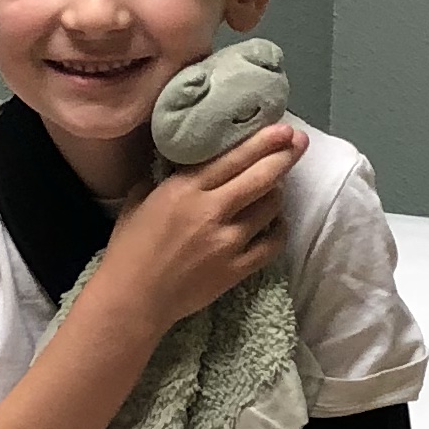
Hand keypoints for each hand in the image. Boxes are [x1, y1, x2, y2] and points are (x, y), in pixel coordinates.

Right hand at [97, 121, 306, 332]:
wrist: (133, 299)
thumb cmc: (129, 248)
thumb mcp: (139, 201)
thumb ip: (166, 178)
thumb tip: (184, 161)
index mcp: (184, 190)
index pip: (233, 158)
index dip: (263, 141)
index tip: (284, 129)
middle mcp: (211, 211)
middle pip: (261, 178)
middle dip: (285, 156)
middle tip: (299, 143)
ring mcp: (228, 242)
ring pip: (271, 207)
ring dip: (277, 193)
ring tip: (276, 187)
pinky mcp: (237, 269)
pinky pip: (272, 244)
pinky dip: (279, 229)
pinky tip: (276, 223)